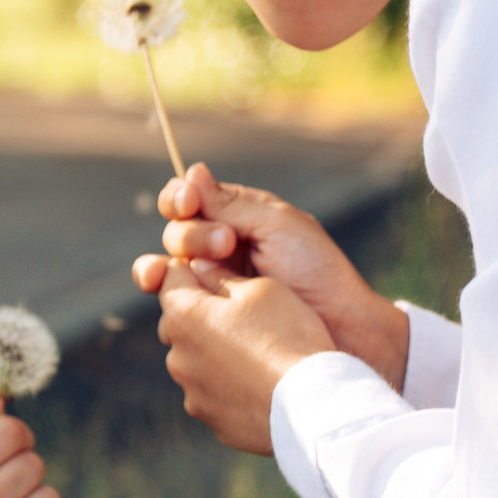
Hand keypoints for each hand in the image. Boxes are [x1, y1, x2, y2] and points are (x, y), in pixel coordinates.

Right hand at [133, 163, 408, 388]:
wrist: (339, 326)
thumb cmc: (317, 270)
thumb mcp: (278, 226)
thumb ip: (231, 205)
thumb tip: (192, 172)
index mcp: (240, 216)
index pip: (192, 199)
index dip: (181, 198)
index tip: (189, 202)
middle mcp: (221, 247)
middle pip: (177, 230)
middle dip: (193, 234)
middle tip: (227, 244)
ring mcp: (214, 282)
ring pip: (170, 263)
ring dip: (175, 258)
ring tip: (192, 267)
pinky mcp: (209, 313)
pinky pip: (174, 297)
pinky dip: (159, 286)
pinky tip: (158, 282)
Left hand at [142, 258, 335, 454]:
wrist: (313, 406)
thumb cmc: (289, 338)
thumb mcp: (262, 288)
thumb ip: (222, 275)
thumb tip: (200, 268)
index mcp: (183, 316)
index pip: (171, 277)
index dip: (195, 269)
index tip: (219, 271)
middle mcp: (177, 357)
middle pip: (180, 322)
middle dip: (202, 313)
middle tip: (244, 313)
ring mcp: (193, 394)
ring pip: (196, 361)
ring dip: (216, 352)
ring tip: (259, 353)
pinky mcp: (214, 422)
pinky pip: (215, 394)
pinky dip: (231, 386)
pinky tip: (263, 383)